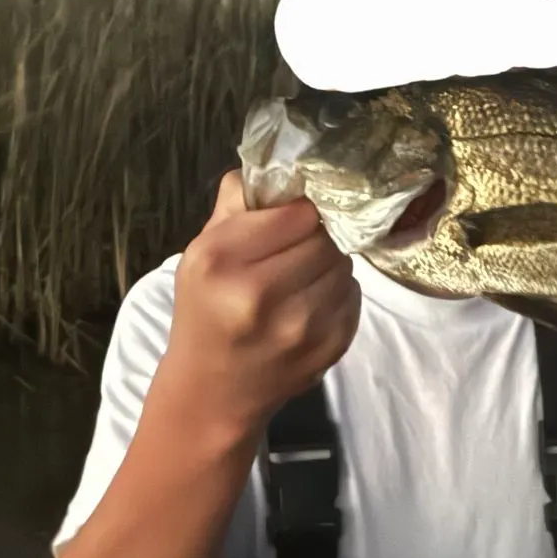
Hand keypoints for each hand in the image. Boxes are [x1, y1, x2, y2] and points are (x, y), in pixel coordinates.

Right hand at [164, 172, 360, 440]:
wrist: (213, 392)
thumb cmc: (206, 310)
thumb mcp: (202, 250)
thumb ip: (240, 201)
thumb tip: (286, 165)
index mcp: (221, 261)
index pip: (298, 211)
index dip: (301, 211)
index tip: (294, 217)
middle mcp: (259, 294)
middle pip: (325, 237)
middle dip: (318, 236)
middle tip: (299, 249)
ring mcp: (300, 327)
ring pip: (344, 264)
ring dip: (330, 264)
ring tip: (303, 277)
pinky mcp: (329, 348)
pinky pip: (354, 296)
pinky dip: (339, 293)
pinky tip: (311, 304)